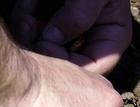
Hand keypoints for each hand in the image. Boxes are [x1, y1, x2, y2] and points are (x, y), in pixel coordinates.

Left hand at [11, 0, 131, 74]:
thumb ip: (79, 16)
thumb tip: (53, 39)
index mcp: (113, 37)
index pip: (97, 65)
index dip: (72, 65)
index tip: (46, 45)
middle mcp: (94, 39)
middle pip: (70, 60)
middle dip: (45, 46)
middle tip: (27, 26)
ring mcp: (73, 32)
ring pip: (50, 47)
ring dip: (31, 32)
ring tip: (23, 14)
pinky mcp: (54, 22)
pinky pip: (38, 31)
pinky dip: (26, 19)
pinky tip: (25, 5)